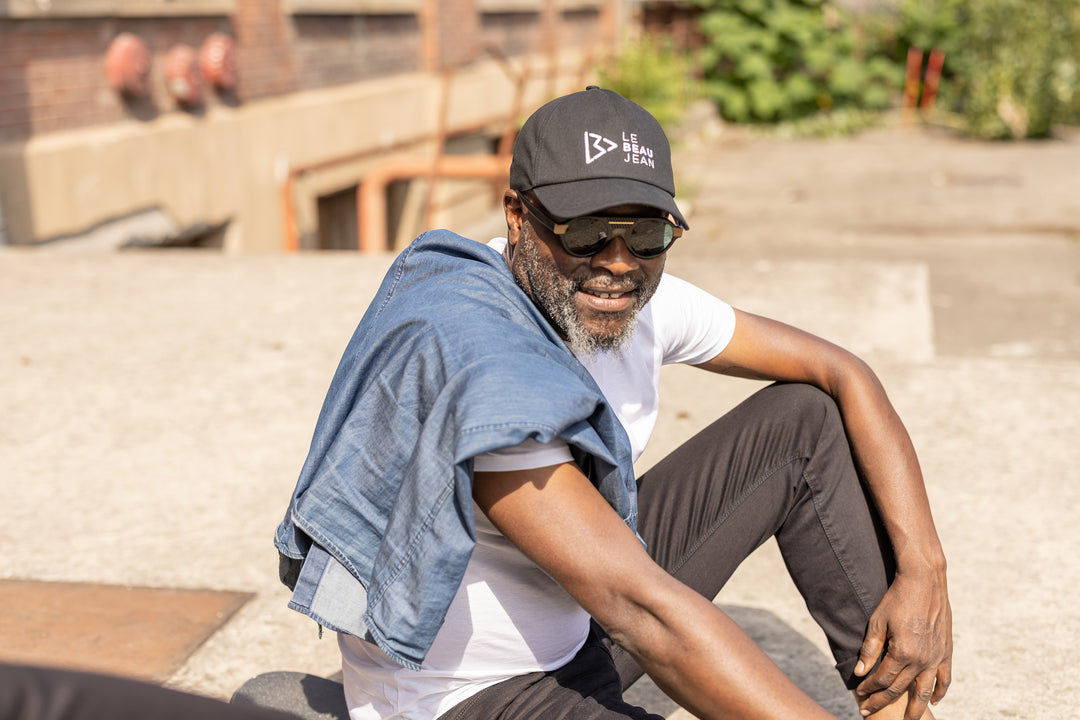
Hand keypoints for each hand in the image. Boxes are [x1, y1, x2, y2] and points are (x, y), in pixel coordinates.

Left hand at [853, 567, 951, 718]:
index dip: (869, 689)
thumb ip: (870, 649)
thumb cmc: (897, 599)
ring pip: (925, 692)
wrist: (924, 582)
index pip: (882, 679)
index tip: (860, 695)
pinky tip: (934, 701)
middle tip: (870, 712)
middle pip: (900, 690)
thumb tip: (860, 672)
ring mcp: (936, 657)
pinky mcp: (946, 652)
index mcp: (902, 652)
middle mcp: (922, 659)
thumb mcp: (877, 622)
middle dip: (882, 702)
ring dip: (915, 709)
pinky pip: (945, 679)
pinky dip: (940, 692)